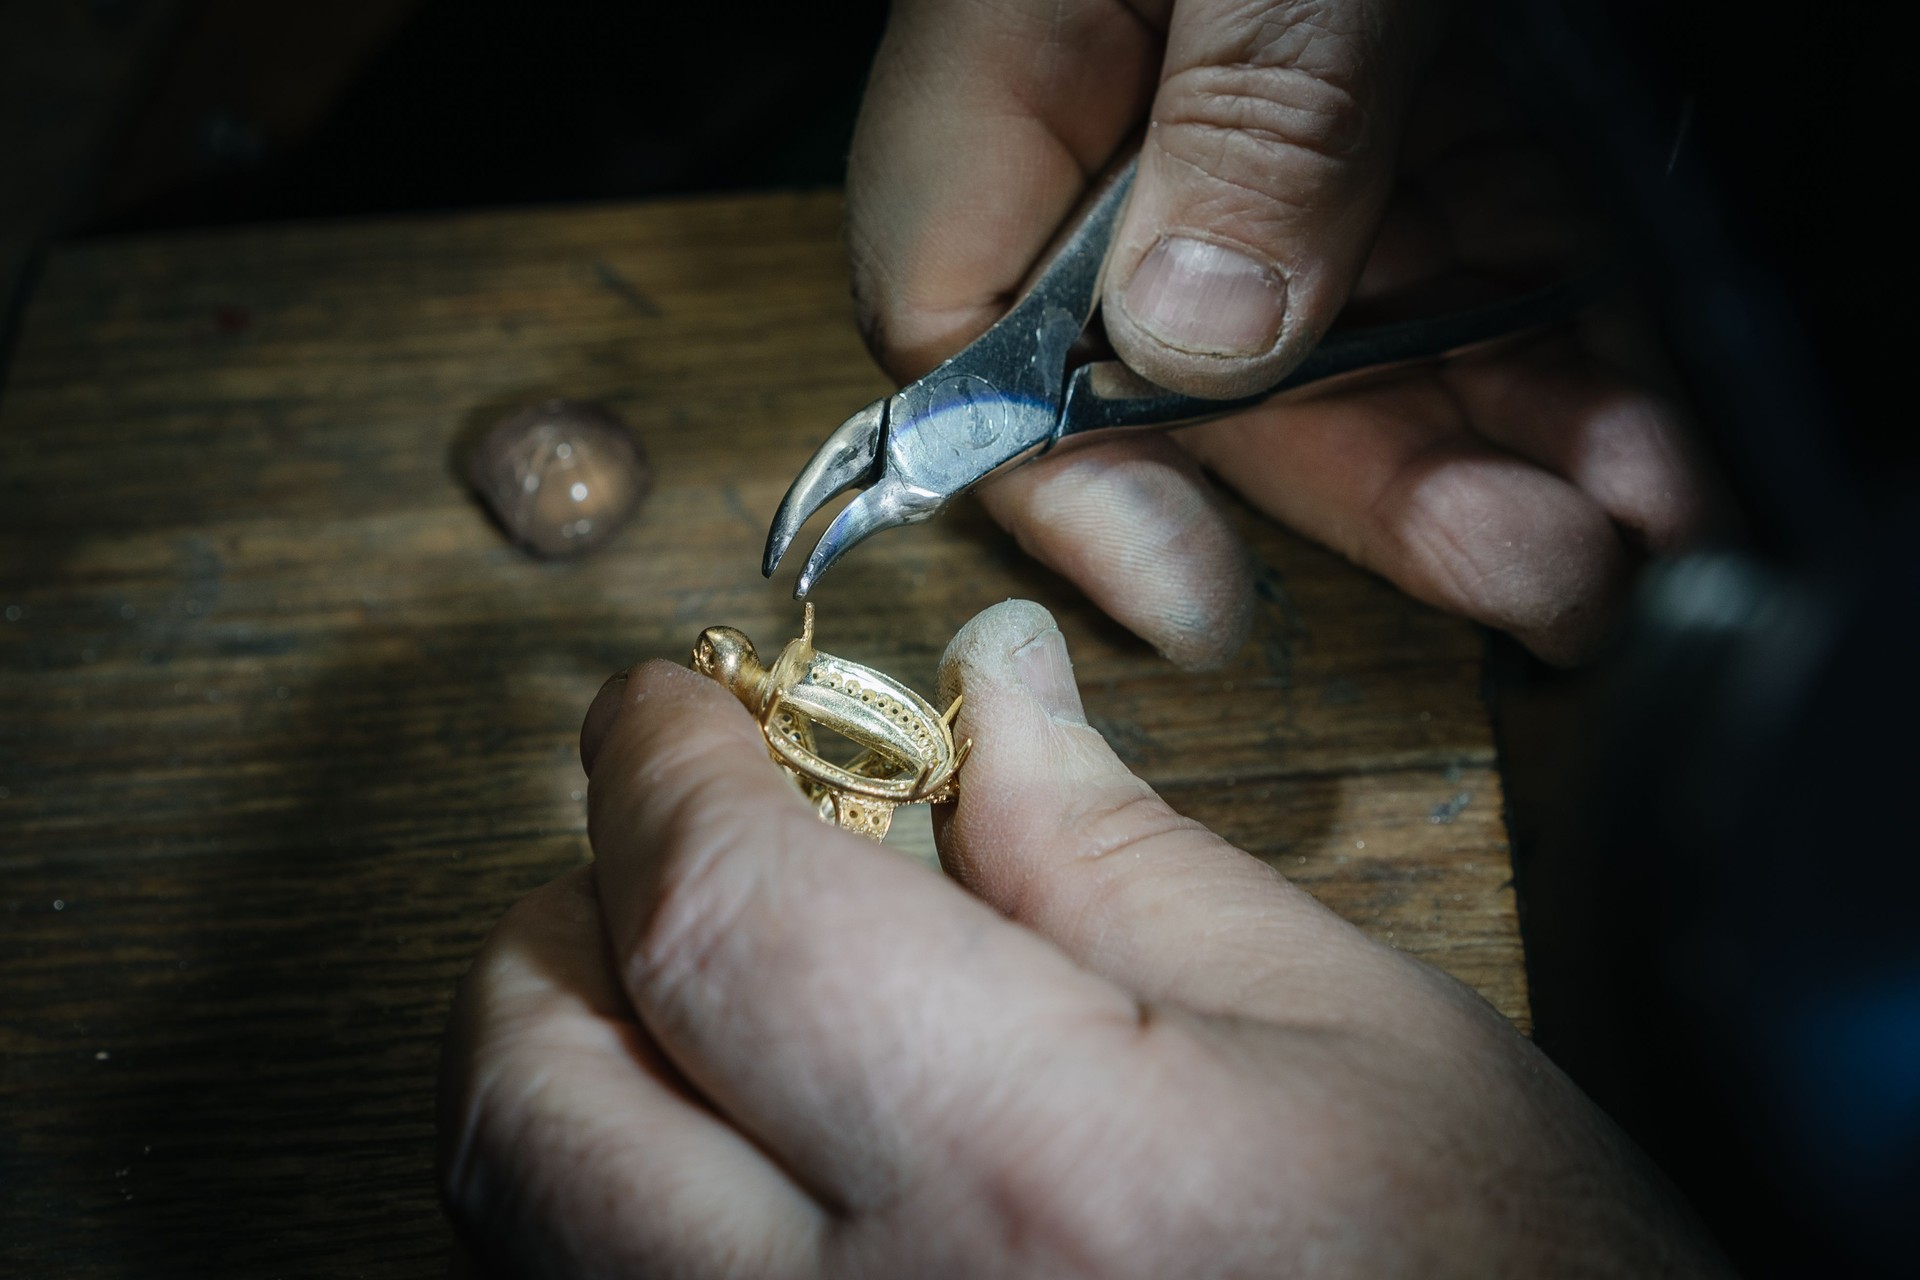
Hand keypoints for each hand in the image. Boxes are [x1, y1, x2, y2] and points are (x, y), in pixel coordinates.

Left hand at [439, 600, 1725, 1276]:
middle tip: (680, 853)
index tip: (669, 712)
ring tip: (720, 1009)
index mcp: (1030, 1172)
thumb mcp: (1354, 1039)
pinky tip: (744, 1176)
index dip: (658, 774)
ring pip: (529, 1236)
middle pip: (535, 1101)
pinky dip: (613, 1222)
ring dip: (575, 1079)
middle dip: (564, 929)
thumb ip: (1118, 855)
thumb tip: (986, 688)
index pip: (718, 912)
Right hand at [847, 2, 1714, 665]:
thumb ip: (1248, 115)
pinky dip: (1555, 338)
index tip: (1197, 593)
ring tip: (1635, 522)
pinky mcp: (1403, 102)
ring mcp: (1271, 117)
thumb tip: (1195, 342)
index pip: (960, 322)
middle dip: (1373, 485)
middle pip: (1202, 368)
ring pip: (1353, 334)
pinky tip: (1648, 417)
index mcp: (1021, 57)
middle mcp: (1131, 114)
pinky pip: (1461, 253)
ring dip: (1499, 439)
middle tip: (1532, 573)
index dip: (1066, 477)